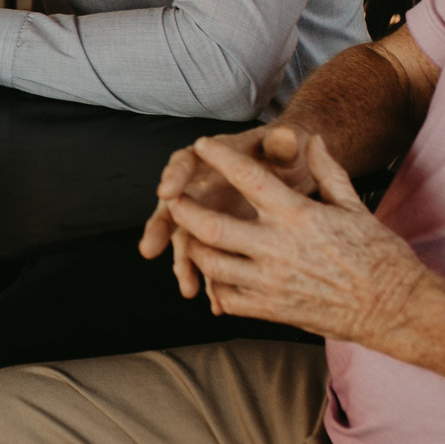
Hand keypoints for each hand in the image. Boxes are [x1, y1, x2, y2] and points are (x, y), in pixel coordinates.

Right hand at [141, 123, 318, 297]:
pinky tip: (217, 305)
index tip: (166, 192)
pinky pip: (211, 260)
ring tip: (187, 288)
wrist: (295, 171)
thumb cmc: (285, 154)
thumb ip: (282, 144)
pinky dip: (213, 281)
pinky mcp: (220, 238)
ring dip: (185, 263)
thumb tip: (287, 139)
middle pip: (173, 207)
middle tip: (150, 248)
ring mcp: (208, 214)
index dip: (174, 176)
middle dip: (161, 229)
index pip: (185, 163)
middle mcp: (201, 188)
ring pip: (188, 240)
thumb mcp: (285, 146)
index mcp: (211, 159)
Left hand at [166, 132, 430, 346]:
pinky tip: (213, 277)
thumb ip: (328, 171)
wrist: (395, 308)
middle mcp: (278, 247)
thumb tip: (314, 139)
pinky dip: (215, 286)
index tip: (202, 144)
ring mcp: (271, 282)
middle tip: (171, 201)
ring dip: (195, 250)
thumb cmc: (379, 254)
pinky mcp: (272, 311)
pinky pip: (228, 298)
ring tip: (187, 239)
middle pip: (211, 226)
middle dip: (184, 212)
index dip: (220, 157)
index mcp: (298, 215)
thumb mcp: (354, 206)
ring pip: (212, 264)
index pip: (248, 178)